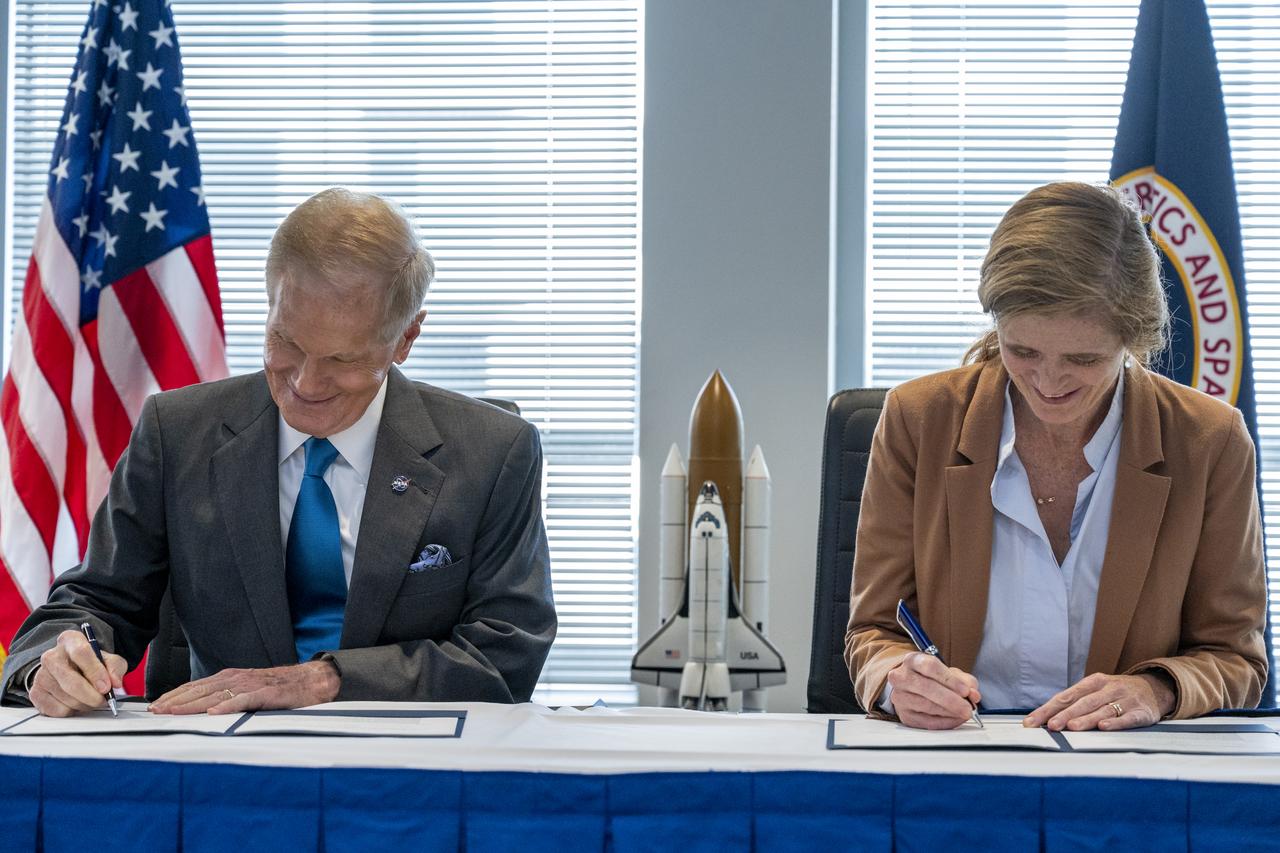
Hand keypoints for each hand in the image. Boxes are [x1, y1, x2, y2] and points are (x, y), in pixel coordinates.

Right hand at [29, 629, 126, 716]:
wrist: (71, 669)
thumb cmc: (91, 663)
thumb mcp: (109, 659)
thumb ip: (115, 668)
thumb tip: (114, 683)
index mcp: (70, 640)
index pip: (81, 653)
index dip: (95, 672)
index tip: (107, 687)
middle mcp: (51, 656)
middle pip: (71, 681)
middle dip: (91, 696)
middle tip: (103, 700)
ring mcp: (41, 675)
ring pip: (66, 698)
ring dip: (85, 704)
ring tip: (91, 699)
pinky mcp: (36, 693)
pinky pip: (58, 710)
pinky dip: (72, 711)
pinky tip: (76, 702)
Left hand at [149, 661, 339, 714]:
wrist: (312, 680)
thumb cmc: (279, 689)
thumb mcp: (249, 690)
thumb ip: (227, 697)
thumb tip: (202, 711)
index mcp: (230, 677)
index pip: (195, 686)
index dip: (175, 695)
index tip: (155, 705)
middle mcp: (237, 678)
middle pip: (200, 689)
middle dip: (175, 700)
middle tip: (155, 710)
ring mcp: (251, 684)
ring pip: (216, 694)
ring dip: (192, 704)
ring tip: (174, 712)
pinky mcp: (267, 693)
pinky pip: (244, 700)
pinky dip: (228, 706)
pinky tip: (214, 713)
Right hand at [886, 652, 981, 729]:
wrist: (909, 687)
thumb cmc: (930, 678)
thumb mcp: (947, 672)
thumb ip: (964, 680)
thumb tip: (973, 694)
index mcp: (912, 660)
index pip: (930, 667)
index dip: (950, 680)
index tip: (966, 690)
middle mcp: (901, 677)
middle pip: (927, 688)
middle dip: (952, 700)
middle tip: (968, 708)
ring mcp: (900, 697)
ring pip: (927, 706)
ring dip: (950, 712)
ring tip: (964, 713)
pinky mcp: (905, 715)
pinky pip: (927, 722)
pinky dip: (945, 722)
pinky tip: (955, 719)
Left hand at [1023, 672, 1175, 731]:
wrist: (1155, 688)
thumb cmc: (1116, 693)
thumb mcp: (1096, 691)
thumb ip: (1075, 703)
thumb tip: (1046, 718)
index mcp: (1093, 682)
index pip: (1065, 696)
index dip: (1047, 709)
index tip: (1032, 722)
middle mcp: (1108, 689)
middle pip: (1083, 703)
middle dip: (1065, 715)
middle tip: (1051, 726)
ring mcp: (1125, 699)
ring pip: (1102, 710)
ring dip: (1086, 719)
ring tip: (1071, 728)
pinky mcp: (1142, 712)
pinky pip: (1127, 718)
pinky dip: (1116, 723)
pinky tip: (1104, 728)